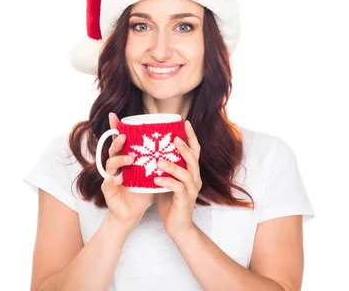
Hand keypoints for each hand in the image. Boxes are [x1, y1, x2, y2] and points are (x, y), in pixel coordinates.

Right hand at [101, 112, 153, 230]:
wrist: (132, 213)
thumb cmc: (141, 191)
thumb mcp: (150, 172)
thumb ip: (157, 159)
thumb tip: (173, 143)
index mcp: (125, 159)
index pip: (120, 142)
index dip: (115, 128)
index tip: (114, 115)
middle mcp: (116, 165)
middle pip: (113, 149)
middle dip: (118, 141)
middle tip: (125, 137)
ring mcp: (110, 176)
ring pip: (110, 164)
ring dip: (119, 159)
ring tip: (130, 158)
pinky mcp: (108, 190)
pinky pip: (108, 183)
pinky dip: (113, 180)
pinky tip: (119, 178)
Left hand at [154, 120, 202, 239]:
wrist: (178, 226)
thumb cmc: (171, 202)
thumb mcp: (169, 180)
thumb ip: (166, 167)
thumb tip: (153, 150)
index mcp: (192, 172)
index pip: (195, 150)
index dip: (191, 136)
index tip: (185, 122)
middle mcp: (195, 178)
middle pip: (193, 158)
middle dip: (184, 146)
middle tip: (174, 137)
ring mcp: (191, 189)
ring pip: (186, 173)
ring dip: (173, 165)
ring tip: (159, 161)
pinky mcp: (185, 200)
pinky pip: (177, 188)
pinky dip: (167, 182)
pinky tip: (156, 179)